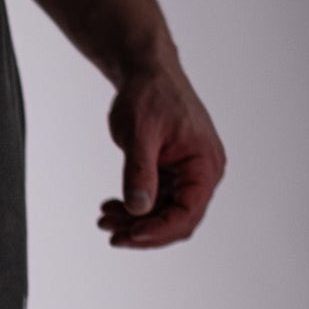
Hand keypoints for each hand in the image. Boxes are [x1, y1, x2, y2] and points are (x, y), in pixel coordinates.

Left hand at [98, 60, 225, 247]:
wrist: (146, 73)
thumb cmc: (149, 95)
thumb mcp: (140, 134)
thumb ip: (139, 171)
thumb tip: (138, 209)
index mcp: (205, 164)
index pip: (187, 213)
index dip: (159, 230)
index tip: (129, 235)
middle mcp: (203, 174)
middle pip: (177, 220)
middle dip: (144, 231)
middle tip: (110, 235)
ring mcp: (188, 175)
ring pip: (163, 214)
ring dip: (134, 222)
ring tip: (104, 220)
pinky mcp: (172, 174)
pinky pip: (155, 201)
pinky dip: (133, 208)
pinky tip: (110, 208)